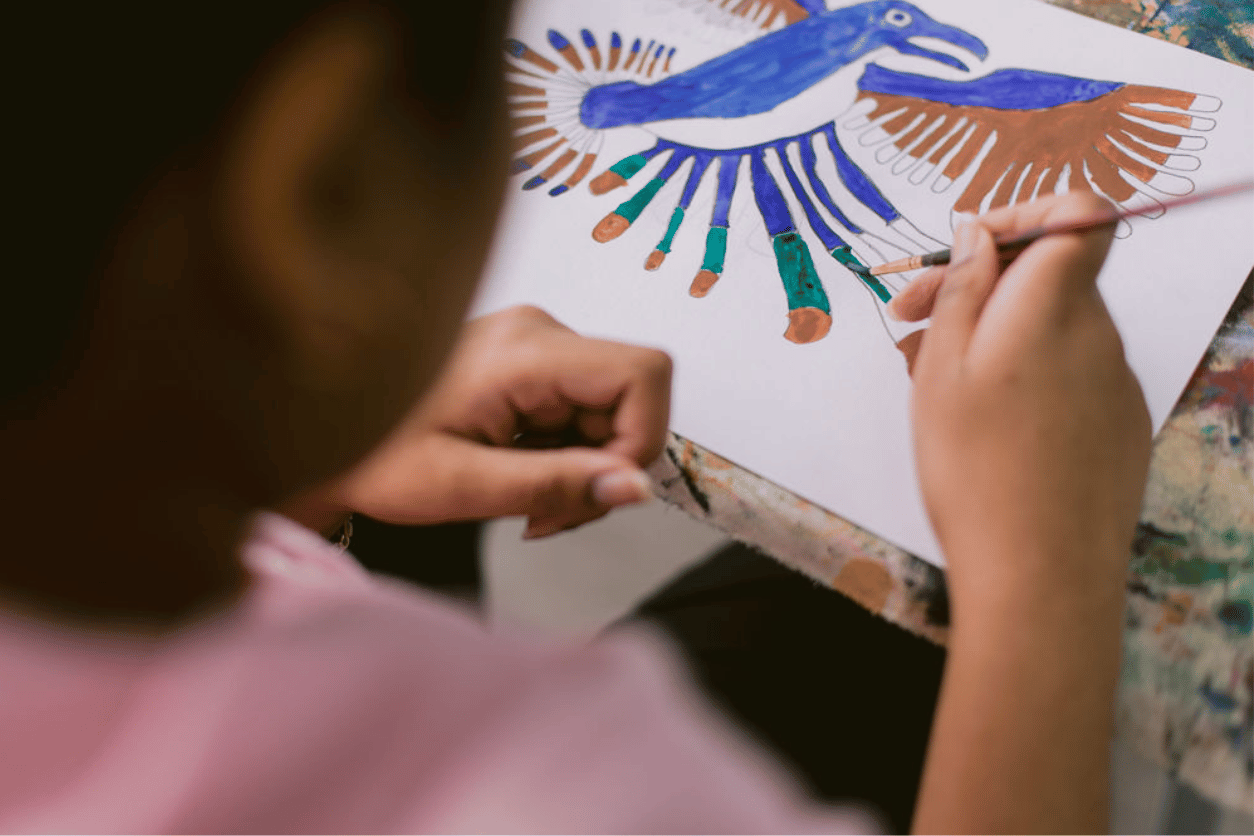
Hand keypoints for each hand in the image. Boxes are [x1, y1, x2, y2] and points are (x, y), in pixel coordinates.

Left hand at [321, 306, 671, 537]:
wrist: (319, 436)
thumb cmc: (371, 458)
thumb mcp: (464, 486)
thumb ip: (556, 485)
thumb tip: (637, 488)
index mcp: (524, 351)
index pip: (643, 373)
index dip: (643, 438)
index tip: (598, 490)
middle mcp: (537, 332)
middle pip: (630, 398)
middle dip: (607, 466)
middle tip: (548, 514)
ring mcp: (532, 343)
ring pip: (611, 410)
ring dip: (584, 467)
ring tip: (526, 502)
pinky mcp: (527, 361)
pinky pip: (581, 410)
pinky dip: (566, 454)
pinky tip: (520, 475)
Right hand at [901, 193, 1152, 833]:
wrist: (1042, 577)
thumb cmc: (977, 470)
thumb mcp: (941, 368)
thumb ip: (961, 289)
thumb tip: (978, 235)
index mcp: (1055, 306)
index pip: (1078, 213)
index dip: (1023, 215)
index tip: (966, 253)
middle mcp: (1099, 335)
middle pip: (1049, 277)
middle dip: (979, 287)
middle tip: (909, 324)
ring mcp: (1116, 385)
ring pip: (1052, 331)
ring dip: (993, 337)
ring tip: (933, 386)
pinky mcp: (1119, 430)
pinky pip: (1070, 377)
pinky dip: (1026, 379)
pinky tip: (983, 428)